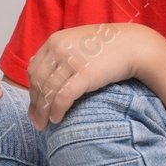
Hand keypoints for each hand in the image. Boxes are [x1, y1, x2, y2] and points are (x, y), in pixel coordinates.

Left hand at [26, 22, 156, 129]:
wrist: (134, 45)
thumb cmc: (108, 46)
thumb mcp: (77, 43)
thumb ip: (58, 53)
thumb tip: (37, 68)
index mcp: (55, 40)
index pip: (34, 69)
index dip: (31, 89)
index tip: (34, 105)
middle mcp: (59, 48)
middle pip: (38, 81)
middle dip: (34, 104)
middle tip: (35, 120)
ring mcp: (71, 61)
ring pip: (47, 91)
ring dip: (42, 112)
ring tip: (43, 125)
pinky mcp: (85, 74)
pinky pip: (63, 97)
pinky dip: (56, 110)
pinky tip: (56, 119)